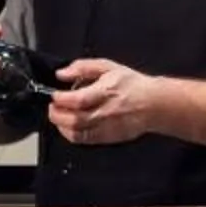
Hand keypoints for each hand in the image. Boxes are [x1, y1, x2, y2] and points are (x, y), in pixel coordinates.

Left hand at [49, 57, 166, 145]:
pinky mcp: (108, 137)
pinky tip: (67, 127)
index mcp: (106, 92)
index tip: (54, 95)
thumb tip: (62, 73)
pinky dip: (71, 135)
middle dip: (57, 114)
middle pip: (75, 119)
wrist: (153, 104)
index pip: (78, 100)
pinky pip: (84, 140)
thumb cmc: (131, 84)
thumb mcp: (108, 67)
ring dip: (61, 125)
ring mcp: (106, 127)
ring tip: (57, 116)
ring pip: (77, 132)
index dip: (61, 99)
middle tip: (52, 106)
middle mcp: (105, 112)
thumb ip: (83, 67)